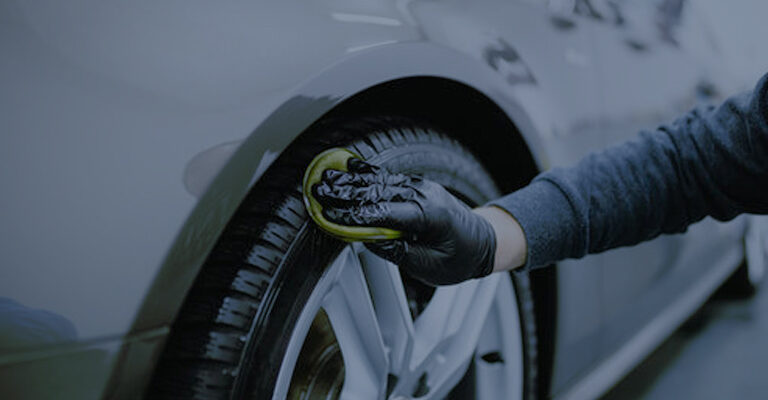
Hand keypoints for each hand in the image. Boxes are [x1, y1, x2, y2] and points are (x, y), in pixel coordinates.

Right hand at [312, 158, 497, 285]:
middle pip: (377, 192)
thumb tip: (368, 240)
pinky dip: (366, 175)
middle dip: (344, 193)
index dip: (354, 215)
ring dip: (350, 181)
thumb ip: (398, 252)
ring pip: (380, 182)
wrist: (485, 242)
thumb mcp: (429, 267)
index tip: (329, 215)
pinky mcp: (417, 187)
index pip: (383, 214)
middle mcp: (424, 195)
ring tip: (325, 179)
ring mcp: (421, 187)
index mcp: (428, 216)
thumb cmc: (460, 259)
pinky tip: (348, 168)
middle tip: (318, 192)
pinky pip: (388, 179)